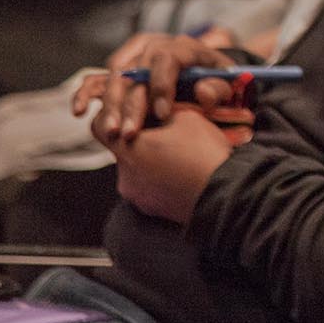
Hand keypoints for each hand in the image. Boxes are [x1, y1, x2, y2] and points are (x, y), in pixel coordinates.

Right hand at [74, 28, 236, 139]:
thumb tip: (203, 92)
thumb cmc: (217, 82)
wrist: (206, 76)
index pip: (167, 60)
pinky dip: (85, 93)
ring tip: (112, 132)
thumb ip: (219, 89)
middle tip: (130, 134)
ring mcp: (134, 57)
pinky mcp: (120, 70)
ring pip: (115, 78)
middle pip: (136, 72)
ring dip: (111, 106)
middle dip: (132, 105)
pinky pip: (97, 77)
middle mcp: (155, 47)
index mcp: (183, 47)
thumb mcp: (228, 84)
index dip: (162, 86)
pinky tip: (79, 111)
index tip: (162, 115)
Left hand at [96, 103, 241, 223]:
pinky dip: (161, 180)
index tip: (132, 114)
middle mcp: (124, 174)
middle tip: (166, 134)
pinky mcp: (151, 209)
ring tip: (180, 157)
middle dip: (140, 140)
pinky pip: (149, 189)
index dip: (114, 116)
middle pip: (121, 149)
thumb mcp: (186, 117)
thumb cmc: (204, 153)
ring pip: (137, 170)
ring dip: (152, 161)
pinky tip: (183, 174)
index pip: (99, 126)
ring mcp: (137, 196)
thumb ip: (162, 113)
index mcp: (127, 148)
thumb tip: (158, 114)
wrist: (224, 193)